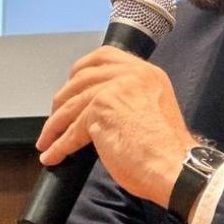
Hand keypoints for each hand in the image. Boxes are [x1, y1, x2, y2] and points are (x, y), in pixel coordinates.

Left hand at [37, 46, 198, 206]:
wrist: (176, 166)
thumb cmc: (167, 149)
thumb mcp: (153, 107)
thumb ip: (129, 98)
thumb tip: (97, 106)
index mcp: (146, 73)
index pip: (104, 57)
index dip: (81, 70)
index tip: (69, 84)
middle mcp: (131, 75)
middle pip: (82, 78)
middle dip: (63, 99)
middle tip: (55, 116)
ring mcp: (115, 90)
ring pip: (73, 105)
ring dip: (54, 125)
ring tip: (47, 140)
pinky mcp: (101, 111)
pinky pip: (72, 130)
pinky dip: (59, 145)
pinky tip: (53, 155)